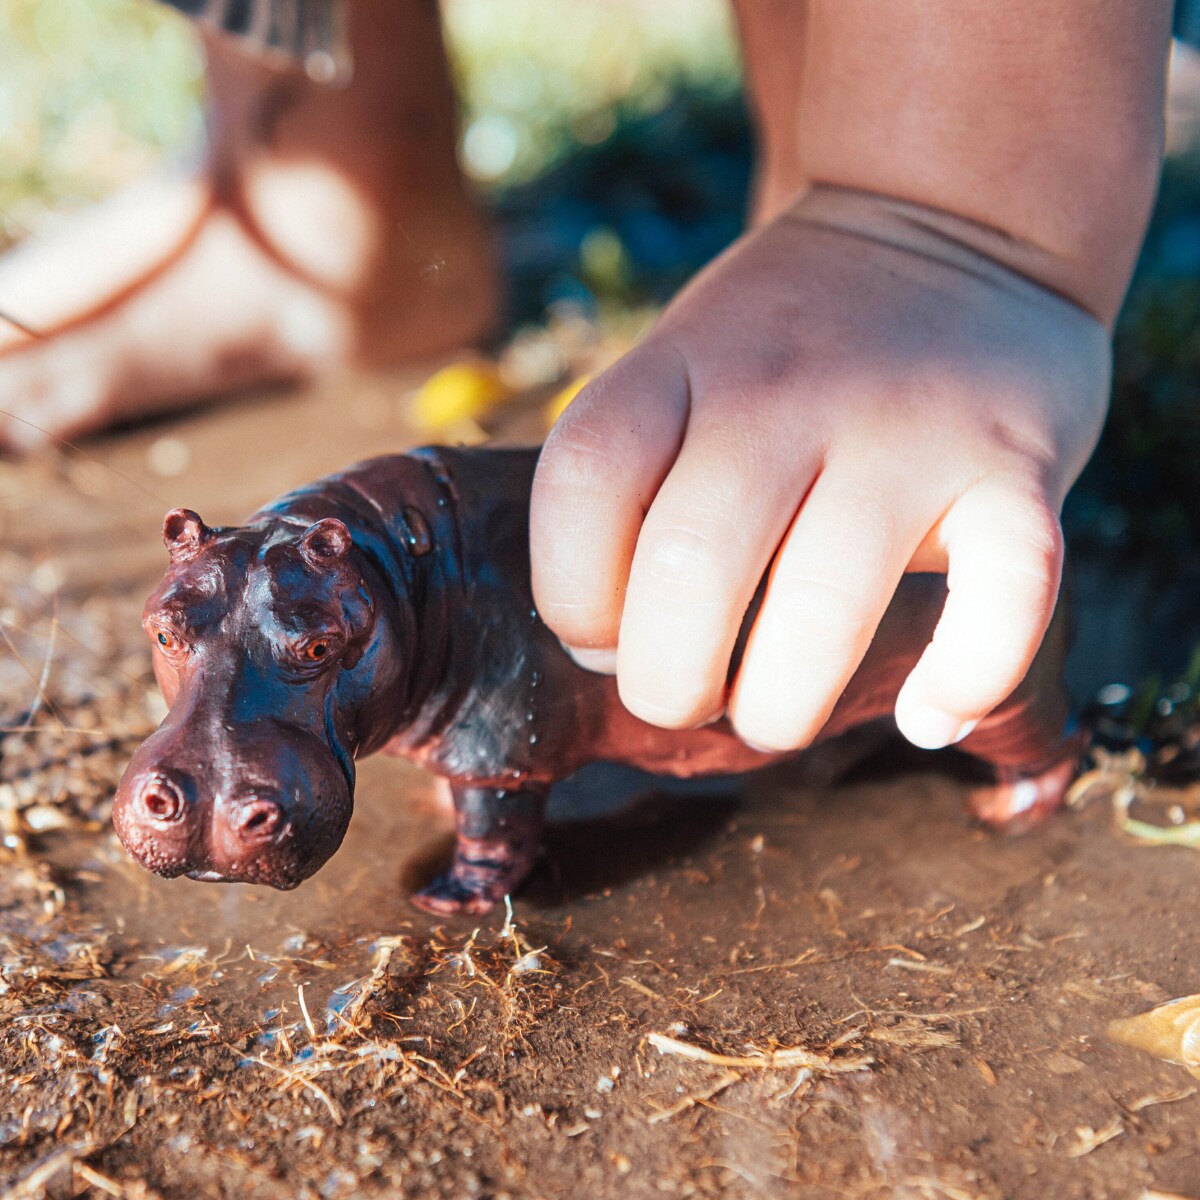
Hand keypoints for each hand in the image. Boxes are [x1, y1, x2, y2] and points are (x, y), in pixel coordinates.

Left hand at [530, 188, 1109, 751]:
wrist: (957, 231)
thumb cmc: (791, 349)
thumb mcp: (682, 368)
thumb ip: (635, 484)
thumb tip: (611, 651)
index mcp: (680, 367)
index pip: (584, 483)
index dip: (571, 595)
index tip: (601, 633)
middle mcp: (785, 392)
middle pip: (690, 566)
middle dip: (668, 681)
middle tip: (688, 695)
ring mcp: (906, 430)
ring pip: (824, 607)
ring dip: (781, 705)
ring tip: (774, 714)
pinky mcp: (1014, 467)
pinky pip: (1006, 593)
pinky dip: (965, 676)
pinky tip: (928, 717)